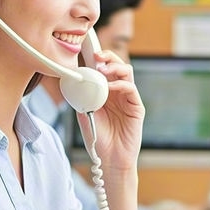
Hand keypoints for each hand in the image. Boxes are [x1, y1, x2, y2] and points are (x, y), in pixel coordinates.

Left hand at [76, 49, 143, 168]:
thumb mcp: (84, 114)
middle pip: (116, 65)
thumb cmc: (98, 139)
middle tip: (96, 55)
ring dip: (114, 67)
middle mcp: (118, 92)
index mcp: (105, 92)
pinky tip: (110, 87)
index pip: (103, 68)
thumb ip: (81, 97)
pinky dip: (120, 84)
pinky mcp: (137, 107)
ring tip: (102, 69)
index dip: (97, 57)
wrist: (109, 160)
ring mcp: (128, 99)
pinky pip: (131, 89)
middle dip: (107, 56)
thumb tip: (72, 79)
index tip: (86, 50)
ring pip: (126, 72)